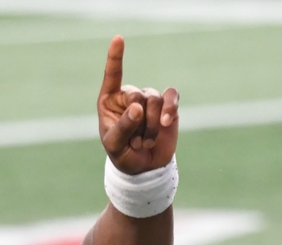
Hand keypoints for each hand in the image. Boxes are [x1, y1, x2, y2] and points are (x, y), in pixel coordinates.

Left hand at [98, 35, 178, 174]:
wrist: (145, 168)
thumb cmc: (123, 154)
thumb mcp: (115, 145)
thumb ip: (123, 126)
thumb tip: (138, 107)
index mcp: (110, 101)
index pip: (112, 75)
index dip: (115, 57)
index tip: (118, 38)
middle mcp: (130, 96)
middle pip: (138, 95)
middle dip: (138, 122)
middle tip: (134, 141)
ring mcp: (149, 99)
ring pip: (154, 100)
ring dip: (151, 126)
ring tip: (144, 141)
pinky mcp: (168, 105)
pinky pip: (171, 97)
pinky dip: (169, 109)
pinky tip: (166, 123)